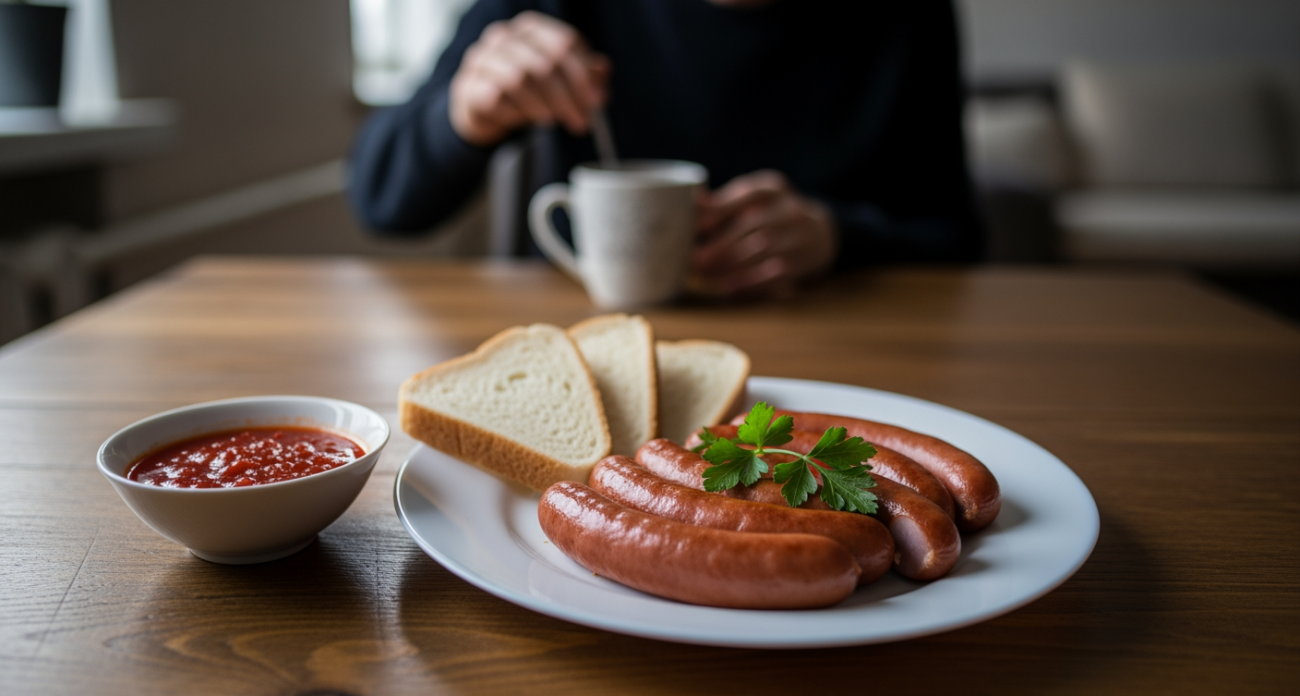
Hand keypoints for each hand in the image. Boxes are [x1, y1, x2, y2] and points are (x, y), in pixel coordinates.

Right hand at [450, 11, 610, 146]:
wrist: (482, 108)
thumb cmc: (526, 91)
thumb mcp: (559, 82)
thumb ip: (584, 75)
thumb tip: (603, 71)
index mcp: (530, 29)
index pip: (565, 43)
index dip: (585, 75)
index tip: (596, 101)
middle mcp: (504, 37)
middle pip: (546, 63)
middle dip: (569, 96)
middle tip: (581, 120)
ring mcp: (482, 59)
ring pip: (520, 79)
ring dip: (545, 106)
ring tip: (555, 121)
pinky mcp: (469, 86)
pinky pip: (497, 99)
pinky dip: (517, 112)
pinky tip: (527, 119)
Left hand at [691, 171, 837, 298]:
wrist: (821, 234)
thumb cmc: (772, 216)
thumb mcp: (753, 201)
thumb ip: (723, 203)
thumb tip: (693, 200)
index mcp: (773, 189)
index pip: (747, 194)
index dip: (721, 210)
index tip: (697, 227)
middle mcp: (791, 209)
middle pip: (754, 226)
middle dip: (721, 245)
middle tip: (695, 261)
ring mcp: (800, 236)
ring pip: (764, 251)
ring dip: (731, 266)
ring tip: (705, 274)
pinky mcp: (804, 262)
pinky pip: (775, 274)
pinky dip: (749, 283)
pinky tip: (728, 289)